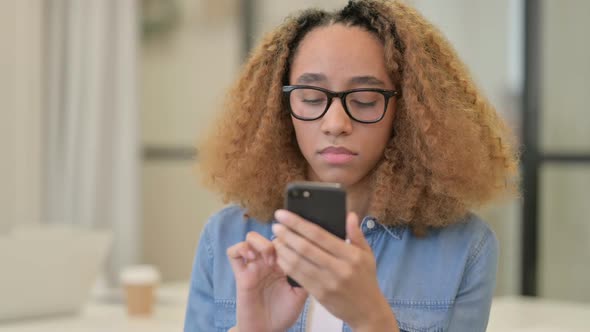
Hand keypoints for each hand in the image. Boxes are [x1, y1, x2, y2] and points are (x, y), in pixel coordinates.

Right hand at [227, 231, 306, 331]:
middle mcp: (268, 261)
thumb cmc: (283, 314)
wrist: (267, 331)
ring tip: (268, 258)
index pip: (286, 239)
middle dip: (277, 239)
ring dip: (260, 243)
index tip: (297, 247)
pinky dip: (240, 249)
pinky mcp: (241, 274)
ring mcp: (254, 266)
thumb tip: (313, 257)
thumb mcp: (301, 294)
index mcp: (284, 263)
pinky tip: (251, 258)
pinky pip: (233, 252)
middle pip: (269, 234)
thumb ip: (306, 276)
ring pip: (251, 238)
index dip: (291, 238)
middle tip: (283, 255)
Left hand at [272, 210, 398, 331]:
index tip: (283, 215)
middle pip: (305, 247)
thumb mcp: (367, 254)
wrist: (367, 310)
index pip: (318, 234)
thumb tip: (349, 214)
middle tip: (275, 226)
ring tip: (276, 240)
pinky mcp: (319, 294)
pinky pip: (298, 277)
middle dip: (286, 235)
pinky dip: (286, 265)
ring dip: (283, 250)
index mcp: (350, 255)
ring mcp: (328, 282)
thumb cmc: (365, 278)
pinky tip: (280, 257)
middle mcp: (339, 268)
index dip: (297, 223)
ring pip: (298, 262)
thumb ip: (356, 233)